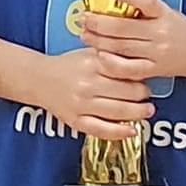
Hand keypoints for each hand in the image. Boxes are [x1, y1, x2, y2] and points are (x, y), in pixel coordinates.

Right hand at [35, 45, 151, 141]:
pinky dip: (119, 132)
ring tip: (146, 111)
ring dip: (138, 113)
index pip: (126, 72)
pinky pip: (101, 129)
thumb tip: (139, 63)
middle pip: (127, 93)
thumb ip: (112, 56)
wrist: (38, 78)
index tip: (146, 79)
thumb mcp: (89, 53)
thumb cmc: (67, 66)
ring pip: (118, 111)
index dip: (142, 77)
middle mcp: (88, 84)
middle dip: (143, 96)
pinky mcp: (76, 120)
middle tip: (148, 96)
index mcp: (93, 64)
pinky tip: (131, 131)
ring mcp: (81, 104)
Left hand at [77, 0, 185, 83]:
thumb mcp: (168, 12)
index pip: (148, 2)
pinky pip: (130, 69)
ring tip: (84, 34)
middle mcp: (160, 33)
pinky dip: (113, 63)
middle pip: (125, 28)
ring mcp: (157, 53)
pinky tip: (100, 57)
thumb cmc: (180, 30)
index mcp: (164, 14)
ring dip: (99, 41)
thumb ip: (145, 8)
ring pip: (122, 47)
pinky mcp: (154, 69)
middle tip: (84, 18)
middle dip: (99, 23)